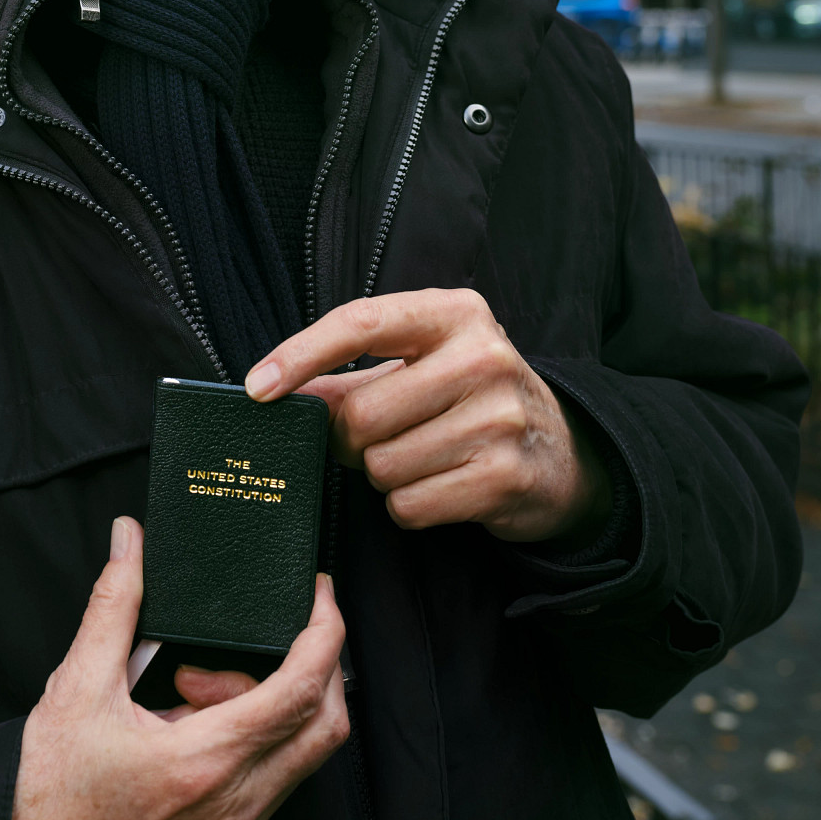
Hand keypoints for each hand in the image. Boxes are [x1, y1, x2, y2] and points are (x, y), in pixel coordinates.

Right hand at [9, 516, 348, 819]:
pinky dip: (252, 743)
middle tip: (249, 644)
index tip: (319, 596)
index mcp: (204, 762)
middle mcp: (234, 807)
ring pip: (298, 757)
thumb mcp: (78, 686)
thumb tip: (129, 540)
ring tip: (193, 690)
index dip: (324, 634)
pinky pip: (271, 787)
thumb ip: (114, 605)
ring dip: (269, 708)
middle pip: (324, 727)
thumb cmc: (50, 790)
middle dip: (307, 669)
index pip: (301, 691)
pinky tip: (194, 728)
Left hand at [245, 288, 610, 545]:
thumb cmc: (470, 398)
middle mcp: (482, 356)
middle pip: (362, 415)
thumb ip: (348, 378)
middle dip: (352, 441)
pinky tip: (441, 486)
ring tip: (421, 458)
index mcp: (454, 313)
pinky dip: (410, 506)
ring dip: (384, 474)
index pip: (360, 322)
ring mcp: (499, 418)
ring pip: (382, 466)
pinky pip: (410, 506)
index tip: (257, 387)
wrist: (563, 452)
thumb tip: (277, 394)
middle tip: (375, 439)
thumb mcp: (420, 366)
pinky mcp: (505, 477)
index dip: (301, 354)